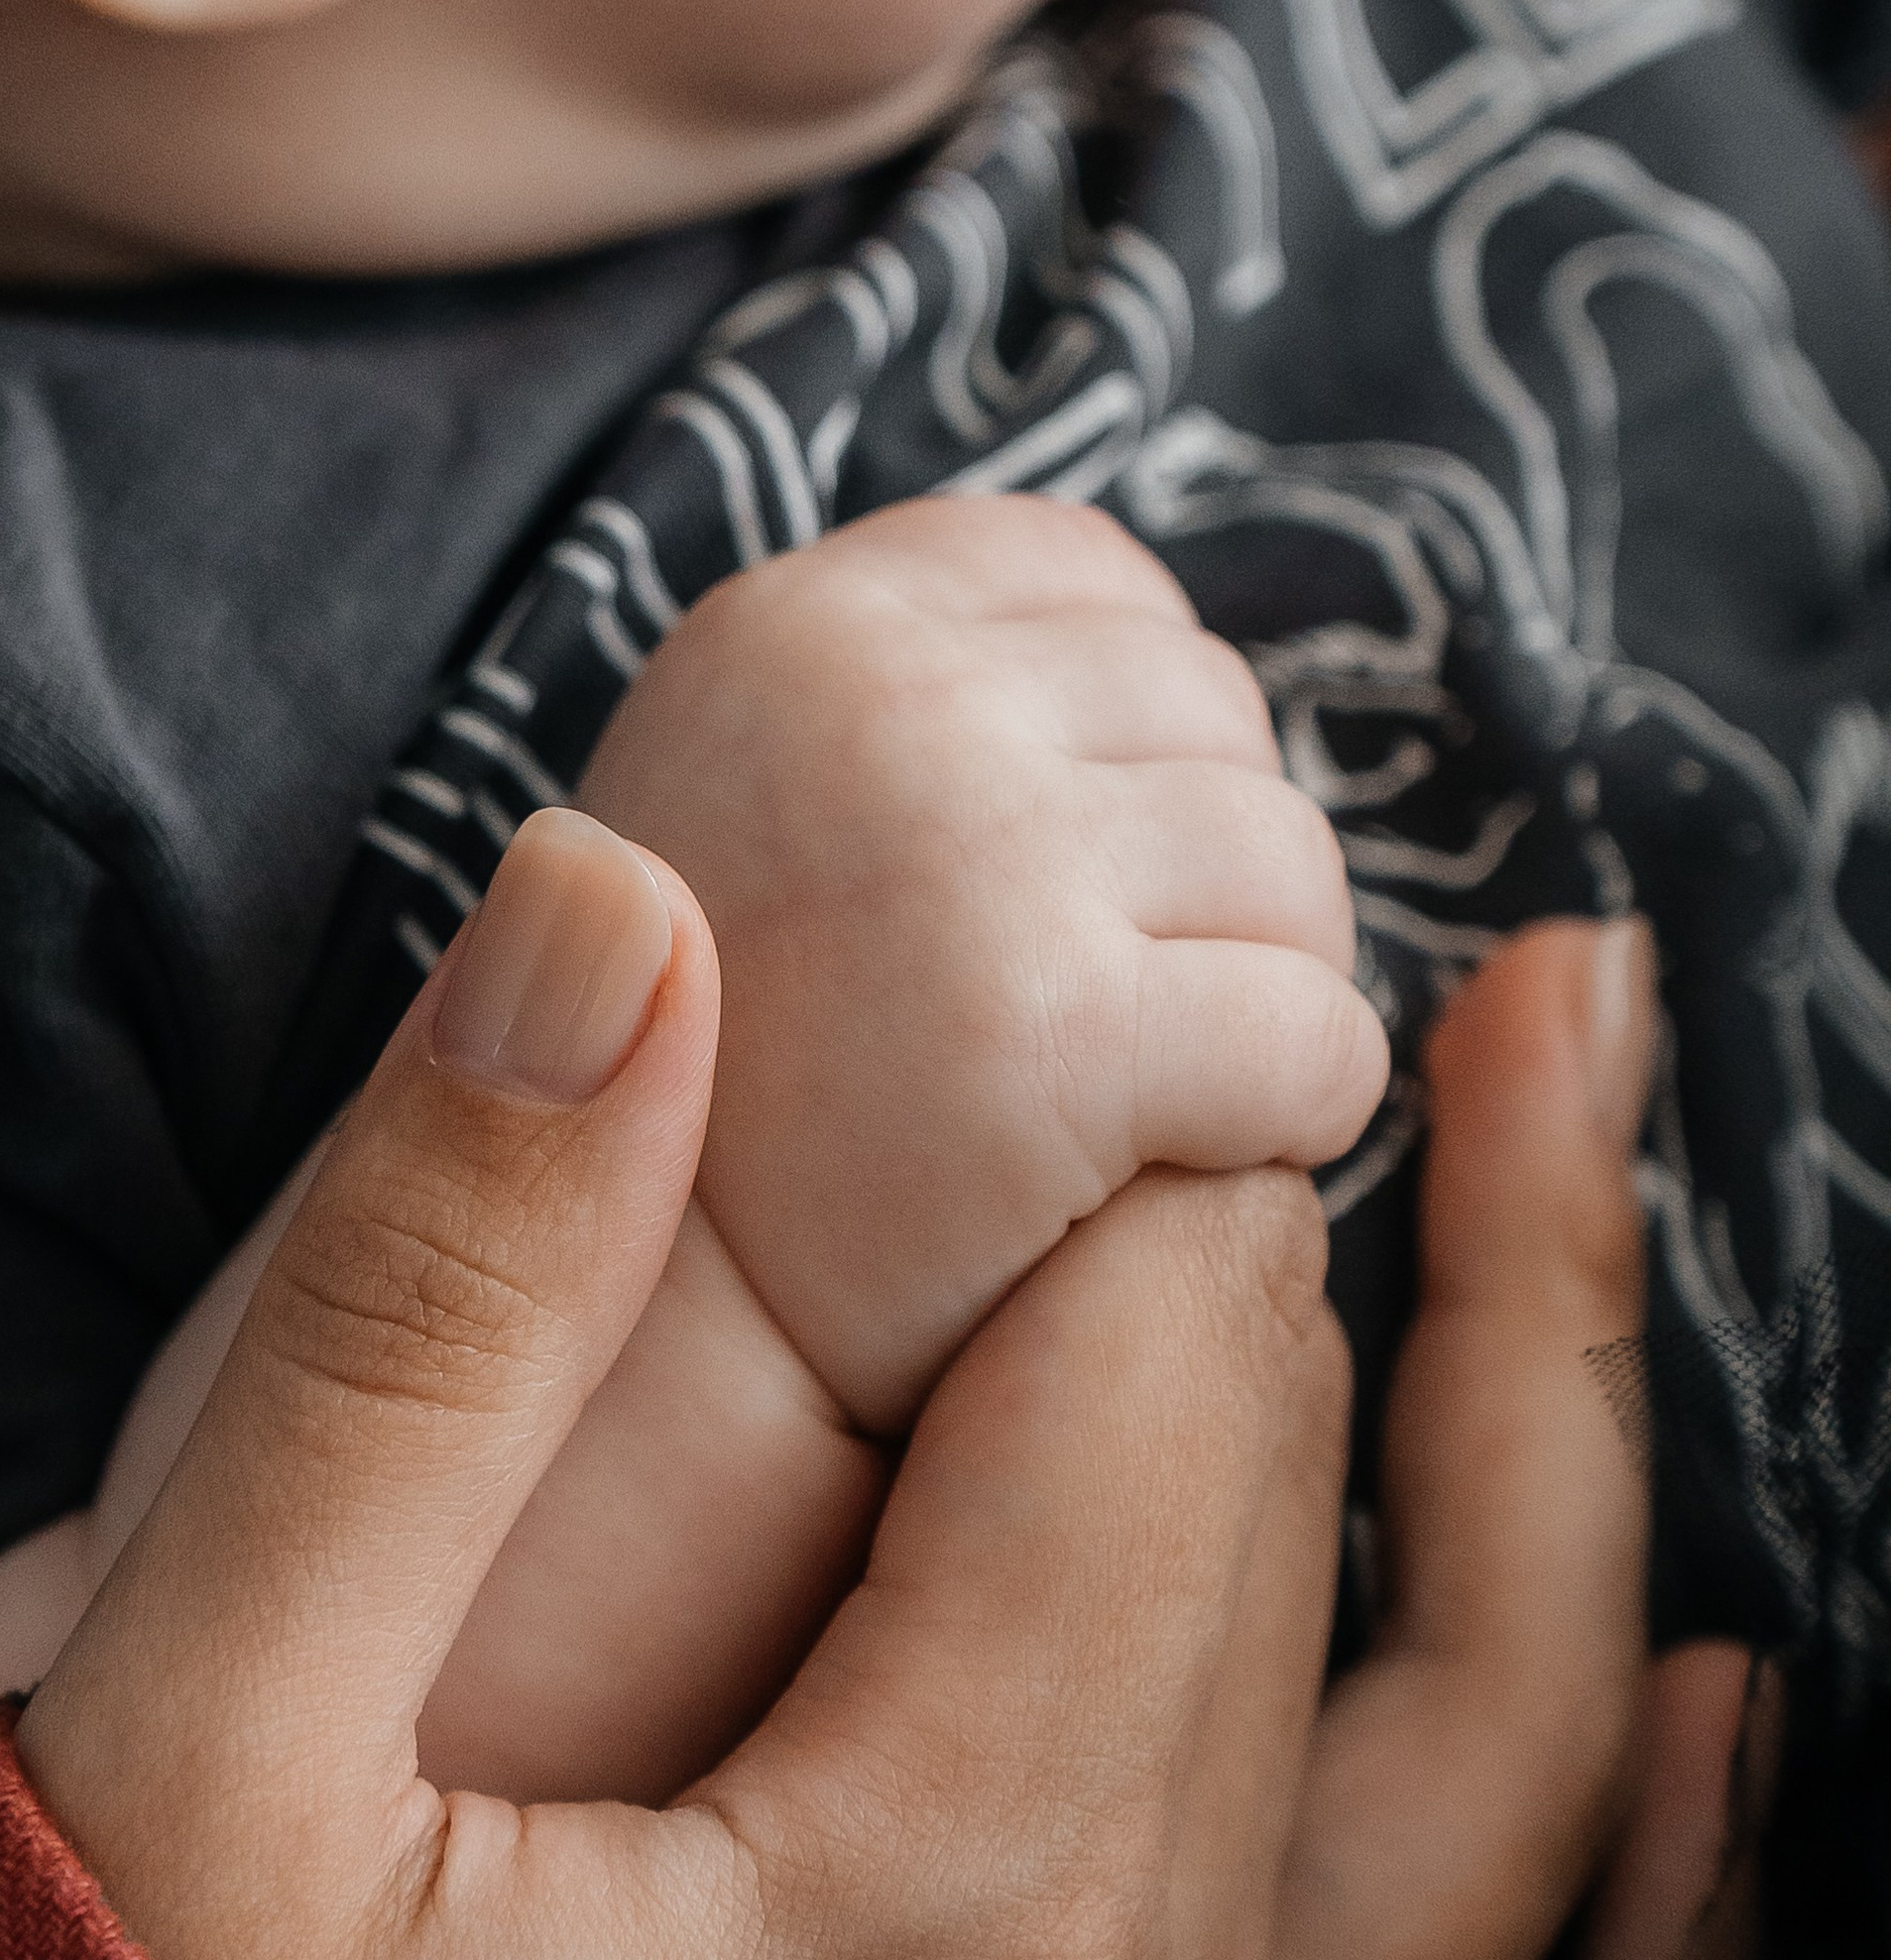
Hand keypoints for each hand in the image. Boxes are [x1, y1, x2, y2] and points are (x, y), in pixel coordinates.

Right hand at [20, 820, 1755, 1959]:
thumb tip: (622, 921)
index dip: (1141, 1126)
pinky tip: (1707, 1751)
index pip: (1159, 1370)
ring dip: (1580, 1465)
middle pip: (1331, 1521)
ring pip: (1512, 1787)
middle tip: (1499, 965)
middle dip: (1393, 1219)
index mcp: (951, 1898)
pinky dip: (1654, 1950)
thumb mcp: (178, 1740)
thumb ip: (424, 1316)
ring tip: (1611, 1165)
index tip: (1084, 970)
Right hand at [580, 495, 1389, 1427]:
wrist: (640, 1372)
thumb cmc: (733, 1112)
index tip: (1065, 888)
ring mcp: (960, 854)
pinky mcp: (1052, 1037)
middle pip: (1218, 716)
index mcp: (791, 626)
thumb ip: (905, 717)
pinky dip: (1295, 1121)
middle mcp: (868, 695)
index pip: (1104, 586)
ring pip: (1295, 872)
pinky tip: (1169, 1179)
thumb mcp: (749, 827)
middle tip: (1096, 1028)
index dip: (1133, 749)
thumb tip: (1174, 659)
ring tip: (1127, 1105)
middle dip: (1201, 882)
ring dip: (1259, 1002)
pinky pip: (1319, 1042)